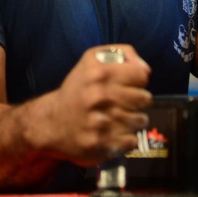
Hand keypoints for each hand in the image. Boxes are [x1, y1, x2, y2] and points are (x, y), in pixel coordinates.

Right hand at [38, 45, 151, 166]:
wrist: (51, 121)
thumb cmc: (78, 88)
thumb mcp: (92, 59)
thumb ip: (122, 54)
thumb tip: (147, 69)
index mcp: (99, 72)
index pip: (141, 76)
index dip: (137, 80)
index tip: (128, 85)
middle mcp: (99, 95)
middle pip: (144, 98)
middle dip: (139, 101)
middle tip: (126, 103)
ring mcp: (100, 120)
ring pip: (141, 120)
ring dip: (135, 120)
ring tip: (122, 118)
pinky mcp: (99, 142)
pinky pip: (131, 140)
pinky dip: (127, 138)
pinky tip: (115, 133)